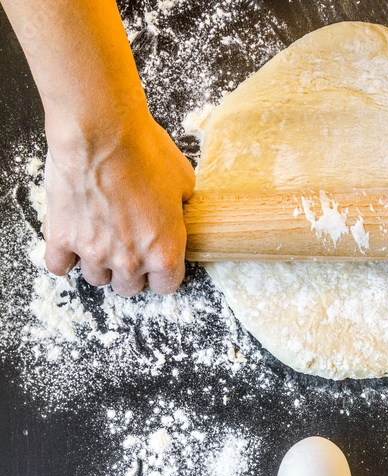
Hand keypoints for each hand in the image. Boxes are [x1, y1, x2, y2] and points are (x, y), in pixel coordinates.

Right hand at [43, 109, 194, 295]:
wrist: (101, 130)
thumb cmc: (142, 150)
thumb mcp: (183, 180)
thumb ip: (180, 207)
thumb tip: (178, 207)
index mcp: (164, 252)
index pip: (165, 286)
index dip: (160, 274)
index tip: (154, 263)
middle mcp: (130, 261)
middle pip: (128, 288)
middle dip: (129, 271)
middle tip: (125, 247)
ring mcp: (94, 252)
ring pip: (95, 279)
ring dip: (98, 263)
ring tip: (98, 238)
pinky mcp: (63, 238)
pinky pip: (59, 265)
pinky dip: (63, 257)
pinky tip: (70, 244)